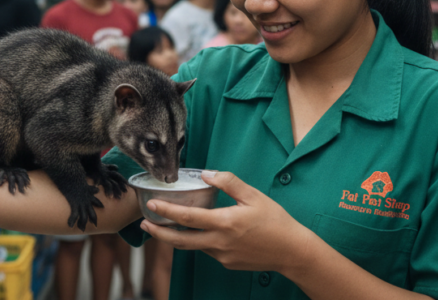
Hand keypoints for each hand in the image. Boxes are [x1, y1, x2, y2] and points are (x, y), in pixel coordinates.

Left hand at [140, 171, 310, 273]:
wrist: (292, 251)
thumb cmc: (276, 221)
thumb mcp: (254, 196)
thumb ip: (229, 182)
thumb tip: (207, 174)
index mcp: (225, 223)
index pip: (188, 217)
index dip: (167, 211)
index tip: (152, 205)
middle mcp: (220, 242)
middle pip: (180, 241)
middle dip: (159, 233)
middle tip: (144, 224)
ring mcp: (222, 256)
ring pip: (194, 246)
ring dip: (177, 237)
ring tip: (165, 226)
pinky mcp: (227, 263)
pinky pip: (209, 250)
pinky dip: (201, 240)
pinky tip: (203, 231)